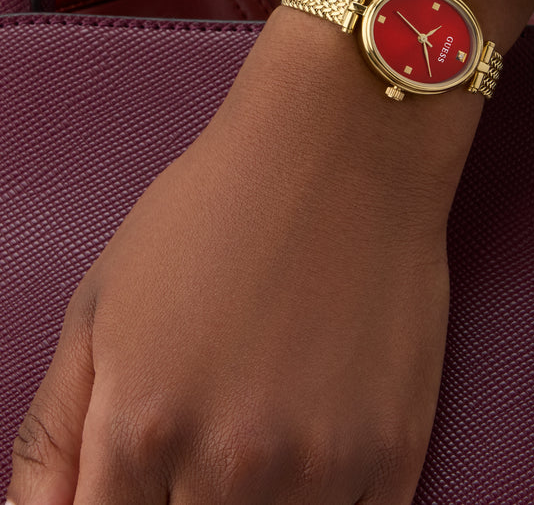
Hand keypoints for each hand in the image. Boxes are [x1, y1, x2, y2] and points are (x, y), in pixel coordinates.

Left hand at [8, 9, 451, 504]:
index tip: (140, 485)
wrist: (343, 148)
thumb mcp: (102, 302)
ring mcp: (321, 468)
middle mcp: (228, 469)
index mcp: (141, 428)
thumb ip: (53, 434)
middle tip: (204, 448)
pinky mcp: (394, 454)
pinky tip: (309, 463)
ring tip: (256, 440)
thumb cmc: (218, 208)